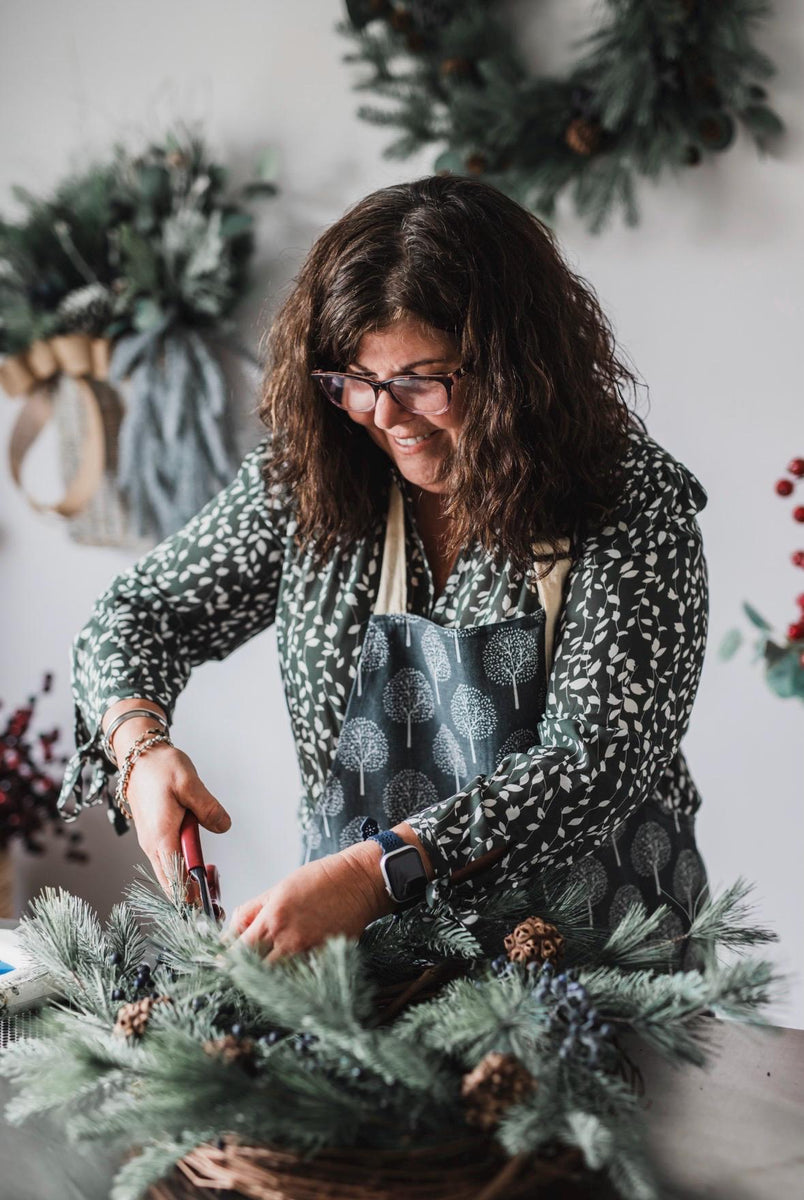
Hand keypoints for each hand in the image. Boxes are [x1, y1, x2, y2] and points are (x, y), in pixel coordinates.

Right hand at [124, 743, 230, 895]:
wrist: (139, 756)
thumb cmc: (160, 767)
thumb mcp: (190, 783)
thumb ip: (208, 808)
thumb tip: (223, 827)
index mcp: (161, 836)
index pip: (175, 878)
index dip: (191, 895)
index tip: (207, 905)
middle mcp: (152, 844)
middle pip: (170, 883)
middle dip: (190, 894)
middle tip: (212, 902)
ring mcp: (151, 841)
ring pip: (168, 872)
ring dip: (186, 881)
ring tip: (210, 883)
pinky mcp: (153, 835)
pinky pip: (167, 859)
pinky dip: (180, 867)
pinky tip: (196, 863)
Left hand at [227, 844, 393, 961]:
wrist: (359, 881)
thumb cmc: (321, 879)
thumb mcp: (278, 887)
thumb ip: (251, 910)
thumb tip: (231, 931)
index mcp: (273, 918)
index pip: (239, 951)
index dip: (228, 961)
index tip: (223, 964)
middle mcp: (288, 940)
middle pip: (255, 970)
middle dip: (245, 973)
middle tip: (241, 972)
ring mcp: (308, 953)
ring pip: (278, 978)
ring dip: (268, 977)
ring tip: (266, 972)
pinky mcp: (325, 959)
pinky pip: (302, 977)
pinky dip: (292, 977)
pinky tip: (290, 971)